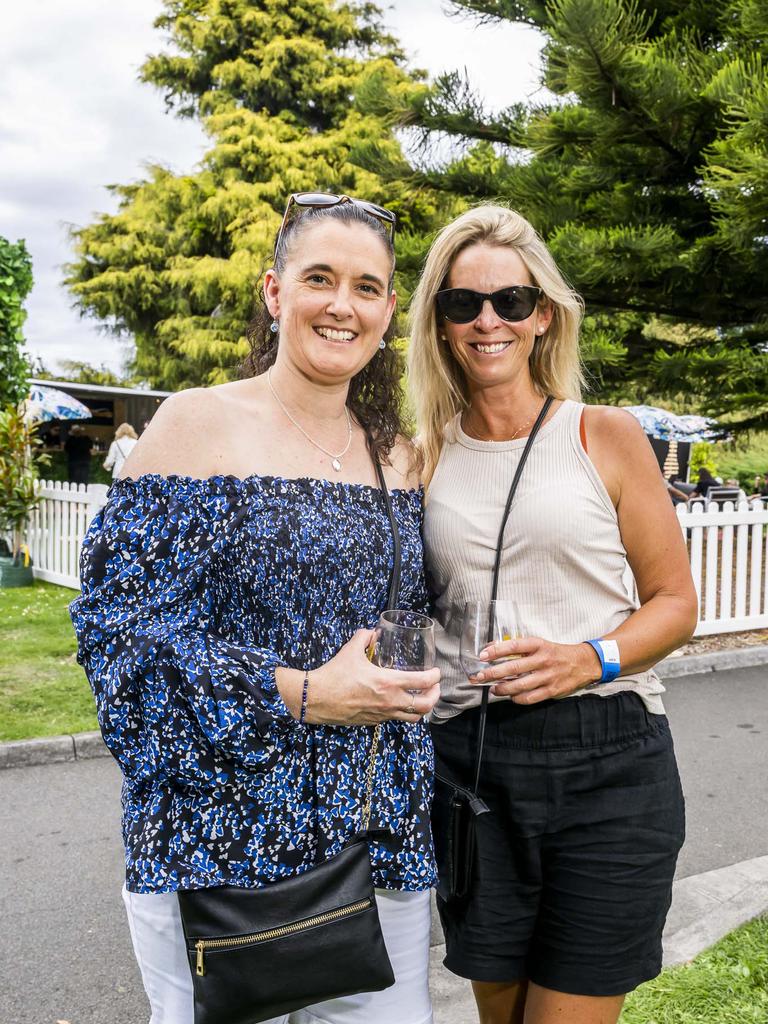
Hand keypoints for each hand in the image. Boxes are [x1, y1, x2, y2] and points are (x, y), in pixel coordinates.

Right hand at [285, 629, 440, 725]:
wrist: (316, 698)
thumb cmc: (334, 674)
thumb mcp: (351, 650)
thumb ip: (364, 637)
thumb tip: (372, 632)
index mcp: (388, 683)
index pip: (422, 682)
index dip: (435, 677)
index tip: (436, 672)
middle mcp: (390, 701)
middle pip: (425, 706)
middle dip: (435, 696)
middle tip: (434, 687)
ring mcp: (382, 714)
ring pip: (414, 718)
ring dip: (422, 708)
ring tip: (421, 698)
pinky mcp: (374, 721)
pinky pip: (396, 719)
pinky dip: (403, 712)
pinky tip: (398, 702)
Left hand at [471, 636, 601, 703]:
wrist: (583, 663)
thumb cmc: (555, 653)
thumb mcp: (539, 644)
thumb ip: (517, 647)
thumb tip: (492, 647)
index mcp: (538, 645)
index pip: (514, 646)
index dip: (496, 651)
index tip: (482, 655)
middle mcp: (543, 660)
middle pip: (513, 667)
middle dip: (493, 673)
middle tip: (479, 676)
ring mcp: (548, 676)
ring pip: (520, 685)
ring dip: (503, 688)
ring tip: (493, 689)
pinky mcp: (552, 690)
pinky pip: (530, 697)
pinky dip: (518, 698)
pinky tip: (510, 696)